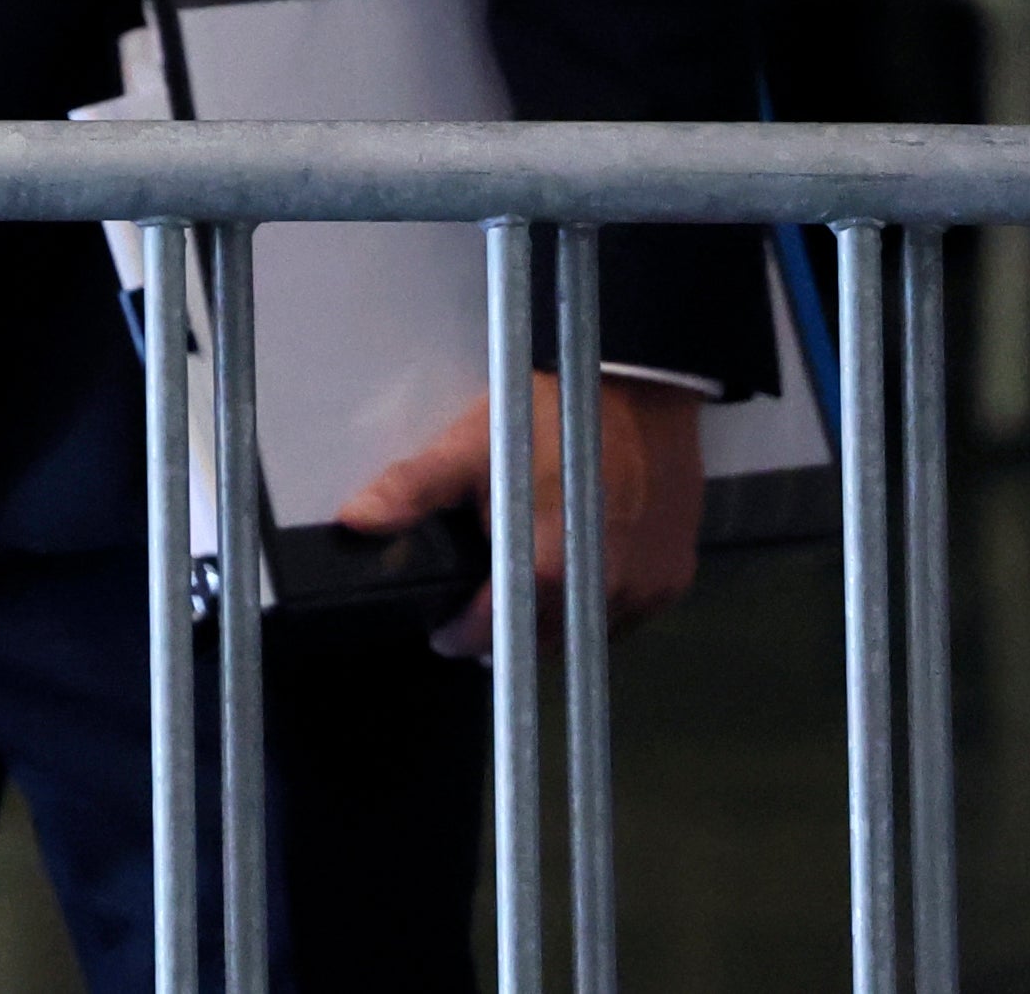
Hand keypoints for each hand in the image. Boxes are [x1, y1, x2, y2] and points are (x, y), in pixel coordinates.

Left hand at [338, 370, 706, 657]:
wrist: (641, 387)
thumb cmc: (549, 415)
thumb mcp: (470, 446)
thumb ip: (412, 489)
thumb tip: (355, 521)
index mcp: (543, 569)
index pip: (492, 636)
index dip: (460, 634)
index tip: (446, 627)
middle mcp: (598, 592)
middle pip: (540, 642)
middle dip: (507, 631)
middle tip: (485, 601)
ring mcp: (644, 589)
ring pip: (585, 634)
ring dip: (554, 621)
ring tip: (529, 584)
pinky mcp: (674, 578)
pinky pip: (628, 615)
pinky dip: (599, 605)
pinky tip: (579, 573)